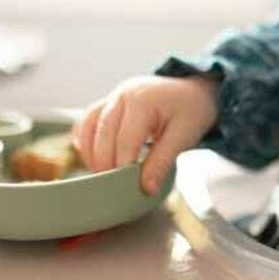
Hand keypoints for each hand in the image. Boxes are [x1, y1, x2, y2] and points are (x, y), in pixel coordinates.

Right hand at [72, 75, 219, 194]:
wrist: (192, 91)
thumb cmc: (190, 111)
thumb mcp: (184, 136)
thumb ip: (162, 162)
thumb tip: (146, 188)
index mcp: (142, 100)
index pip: (125, 138)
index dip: (122, 165)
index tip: (125, 187)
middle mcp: (122, 95)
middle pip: (103, 133)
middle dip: (105, 162)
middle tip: (111, 187)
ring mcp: (112, 97)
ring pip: (88, 125)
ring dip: (90, 153)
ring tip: (101, 175)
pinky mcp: (108, 104)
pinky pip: (87, 121)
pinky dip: (86, 141)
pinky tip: (94, 159)